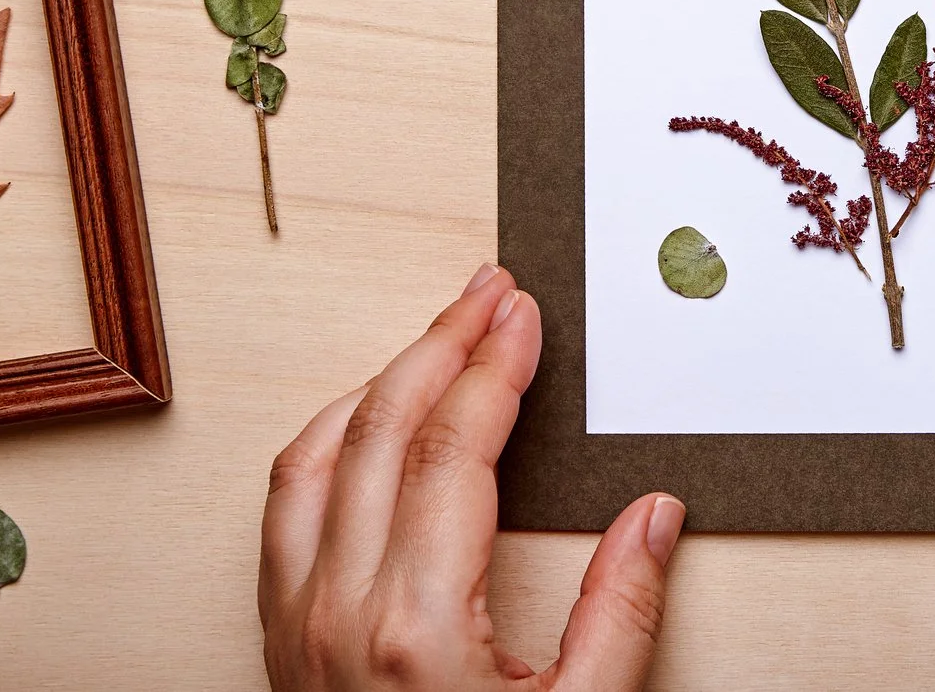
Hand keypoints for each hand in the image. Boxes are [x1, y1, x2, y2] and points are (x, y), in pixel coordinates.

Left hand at [261, 265, 684, 689]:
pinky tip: (366, 420)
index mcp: (415, 629)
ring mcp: (295, 628)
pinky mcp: (278, 644)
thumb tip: (655, 513)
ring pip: (319, 454)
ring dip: (380, 379)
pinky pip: (284, 507)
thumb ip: (622, 616)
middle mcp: (337, 615)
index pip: (455, 449)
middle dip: (441, 342)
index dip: (495, 367)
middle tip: (491, 291)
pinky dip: (327, 439)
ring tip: (438, 336)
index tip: (525, 313)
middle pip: (384, 428)